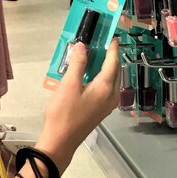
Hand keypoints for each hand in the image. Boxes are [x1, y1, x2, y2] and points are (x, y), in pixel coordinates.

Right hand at [36, 39, 119, 170]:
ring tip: (96, 55)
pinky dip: (101, 77)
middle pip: (115, 71)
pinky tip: (90, 74)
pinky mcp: (101, 110)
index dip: (112, 48)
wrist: (61, 142)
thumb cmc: (64, 113)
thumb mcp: (68, 85)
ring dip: (106, 67)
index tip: (112, 35)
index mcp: (105, 87)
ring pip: (111, 80)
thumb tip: (82, 46)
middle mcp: (111, 95)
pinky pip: (106, 88)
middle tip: (103, 43)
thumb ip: (78, 63)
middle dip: (110, 56)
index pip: (113, 62)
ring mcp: (107, 104)